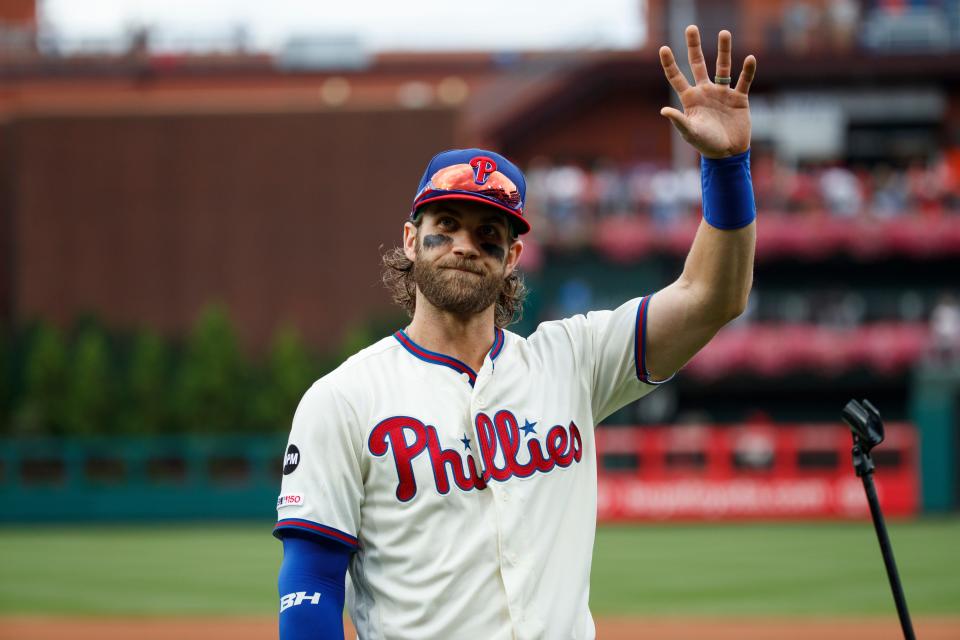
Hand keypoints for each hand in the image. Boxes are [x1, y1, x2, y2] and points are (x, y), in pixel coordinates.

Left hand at [659, 26, 756, 158]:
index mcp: (690, 99)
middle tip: (690, 28)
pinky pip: (743, 81)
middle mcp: (705, 92)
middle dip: (693, 47)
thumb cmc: (706, 145)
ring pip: (723, 67)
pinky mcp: (739, 98)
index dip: (669, 64)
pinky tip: (750, 59)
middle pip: (698, 64)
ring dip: (724, 51)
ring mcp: (722, 93)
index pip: (677, 77)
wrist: (728, 154)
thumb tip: (664, 111)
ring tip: (724, 33)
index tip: (663, 48)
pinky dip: (747, 71)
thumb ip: (679, 121)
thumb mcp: (691, 133)